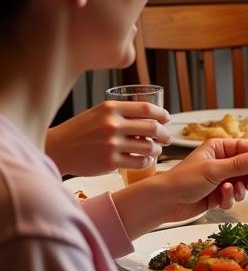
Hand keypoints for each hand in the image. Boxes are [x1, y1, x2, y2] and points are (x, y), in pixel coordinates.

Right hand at [45, 100, 169, 176]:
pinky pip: (139, 162)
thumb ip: (121, 112)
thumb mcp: (98, 112)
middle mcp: (112, 124)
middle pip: (152, 128)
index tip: (166, 119)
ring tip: (156, 150)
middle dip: (164, 134)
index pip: (146, 109)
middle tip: (167, 138)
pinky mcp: (110, 162)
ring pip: (149, 147)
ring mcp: (111, 144)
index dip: (161, 114)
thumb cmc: (80, 130)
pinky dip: (146, 162)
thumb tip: (152, 117)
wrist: (57, 148)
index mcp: (110, 108)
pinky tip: (144, 160)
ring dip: (157, 149)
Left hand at [157, 139, 247, 221]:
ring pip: (242, 183)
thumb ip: (240, 164)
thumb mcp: (214, 170)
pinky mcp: (218, 194)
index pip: (246, 146)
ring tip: (229, 192)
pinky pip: (233, 196)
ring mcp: (220, 178)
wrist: (165, 202)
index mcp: (218, 148)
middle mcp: (221, 162)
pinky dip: (228, 199)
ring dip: (239, 190)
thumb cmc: (183, 180)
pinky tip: (218, 200)